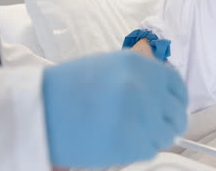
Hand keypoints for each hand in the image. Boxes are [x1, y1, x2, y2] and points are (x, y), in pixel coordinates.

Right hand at [42, 51, 187, 167]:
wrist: (38, 108)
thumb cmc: (69, 88)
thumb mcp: (109, 68)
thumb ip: (140, 79)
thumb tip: (163, 98)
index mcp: (139, 66)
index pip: (177, 86)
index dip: (178, 100)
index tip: (173, 109)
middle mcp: (144, 88)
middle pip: (176, 115)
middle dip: (167, 123)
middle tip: (153, 128)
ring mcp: (138, 116)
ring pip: (164, 135)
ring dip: (151, 137)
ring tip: (127, 133)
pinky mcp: (128, 143)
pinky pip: (148, 150)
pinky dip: (137, 150)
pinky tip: (118, 142)